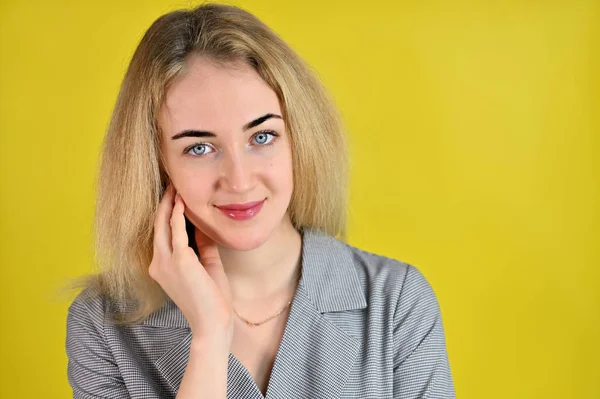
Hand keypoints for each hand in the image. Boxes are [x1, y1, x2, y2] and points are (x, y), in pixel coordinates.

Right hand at [149, 183, 232, 344]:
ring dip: (169, 204)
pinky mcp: (179, 261)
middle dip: (164, 203)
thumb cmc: (211, 299)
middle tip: (170, 184)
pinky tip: (181, 201)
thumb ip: (202, 247)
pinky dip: (178, 214)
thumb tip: (203, 226)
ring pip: (163, 225)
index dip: (166, 214)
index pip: (161, 234)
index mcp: (161, 267)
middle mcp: (158, 264)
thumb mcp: (207, 266)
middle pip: (157, 226)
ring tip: (174, 187)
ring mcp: (165, 263)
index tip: (174, 197)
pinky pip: (176, 231)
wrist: (213, 323)